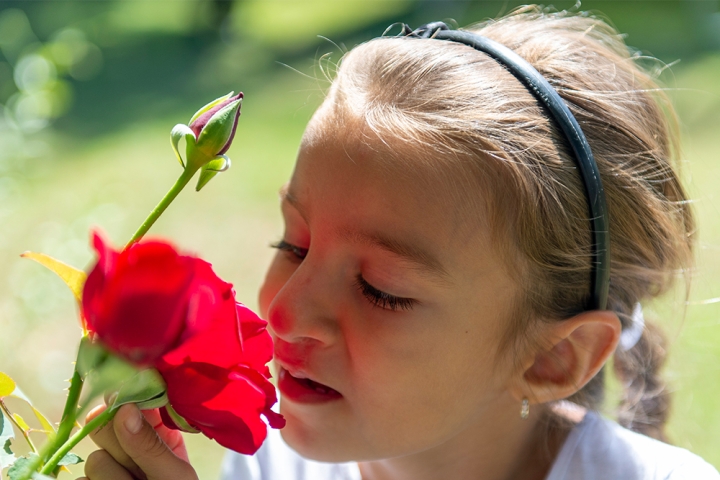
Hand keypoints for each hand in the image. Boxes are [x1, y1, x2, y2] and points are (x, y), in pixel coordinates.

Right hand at [78, 404, 197, 479]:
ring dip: (115, 478)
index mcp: (158, 433)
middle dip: (118, 444)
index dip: (123, 397)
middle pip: (103, 425)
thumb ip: (150, 445)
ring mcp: (110, 468)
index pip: (133, 401)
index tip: (119, 400)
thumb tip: (124, 409)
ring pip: (95, 460)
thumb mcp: (175, 476)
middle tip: (137, 468)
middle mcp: (131, 445)